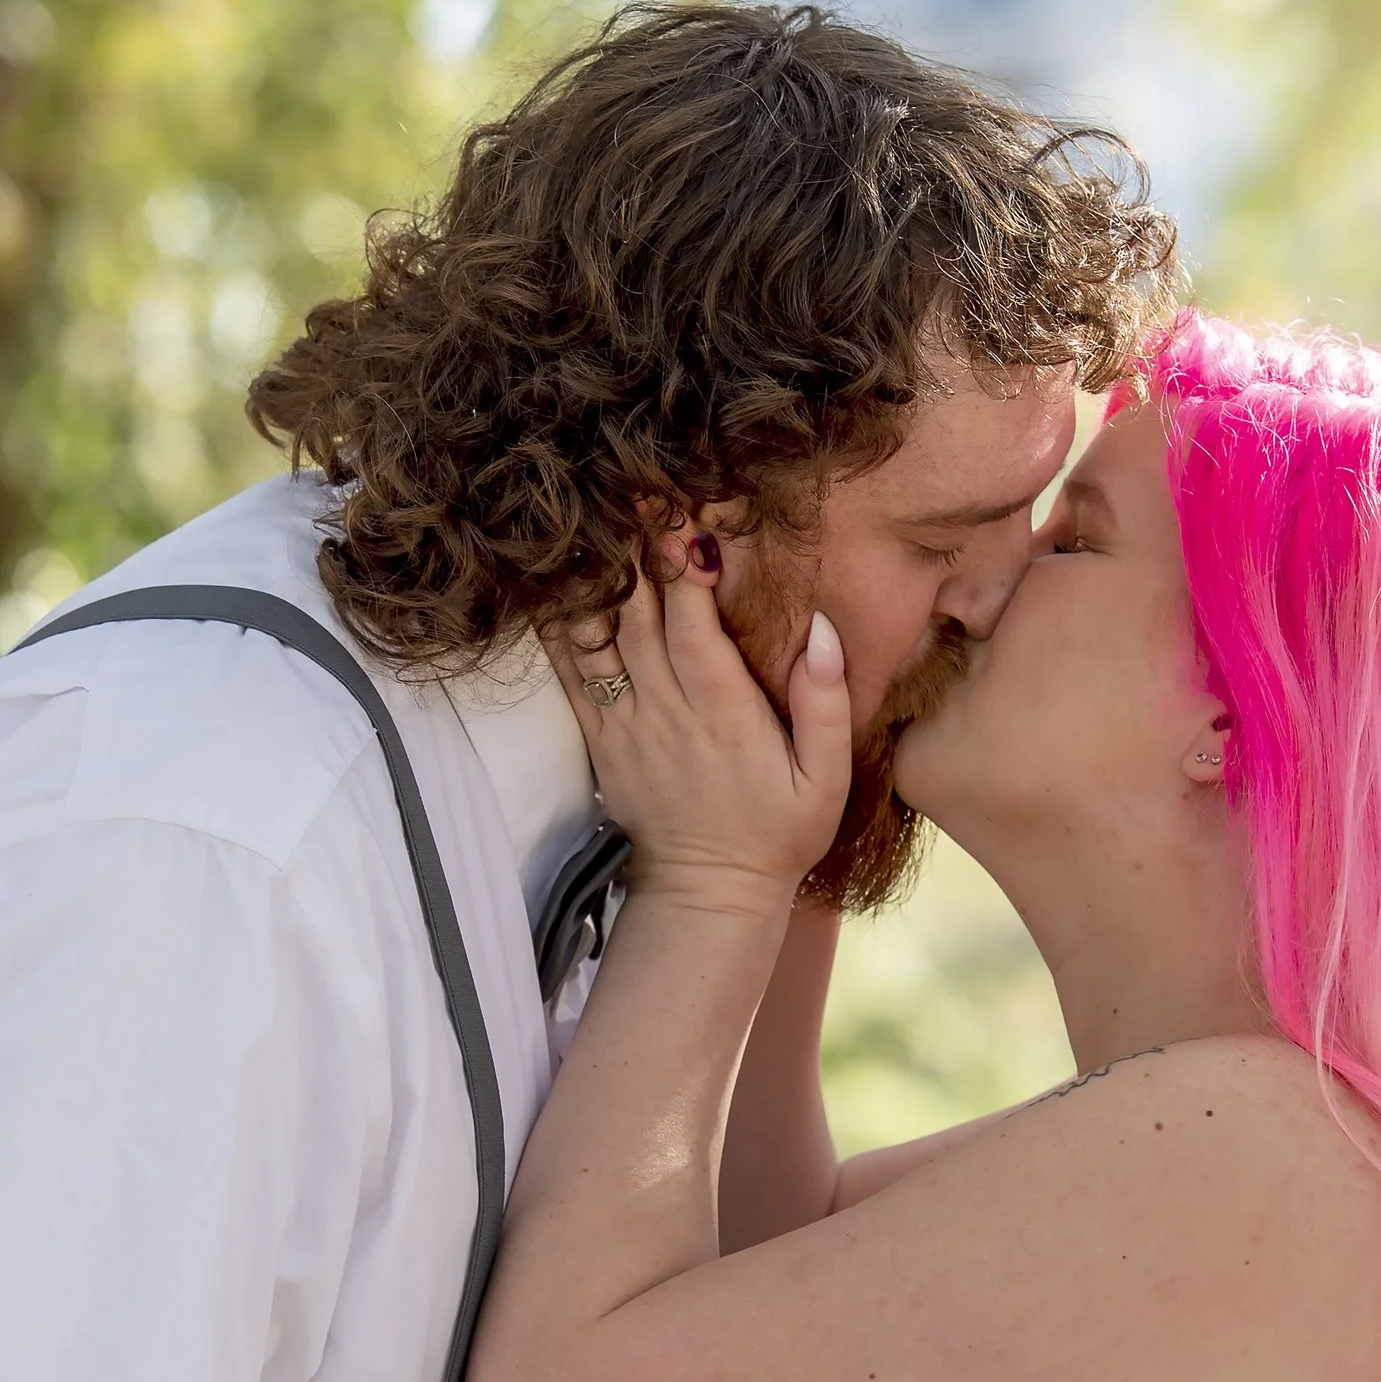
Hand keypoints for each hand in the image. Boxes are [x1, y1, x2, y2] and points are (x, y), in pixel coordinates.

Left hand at [550, 536, 851, 918]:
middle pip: (638, 615)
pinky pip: (571, 673)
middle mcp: (667, 711)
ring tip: (590, 519)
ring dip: (593, 577)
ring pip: (598, 637)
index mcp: (723, 713)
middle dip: (634, 550)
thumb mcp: (827, 779)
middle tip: (630, 488)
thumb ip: (824, 703)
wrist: (708, 892)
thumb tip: (820, 629)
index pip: (692, 623)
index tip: (680, 512)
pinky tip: (553, 582)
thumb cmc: (779, 831)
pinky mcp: (600, 739)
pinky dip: (560, 626)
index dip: (682, 565)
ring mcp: (626, 724)